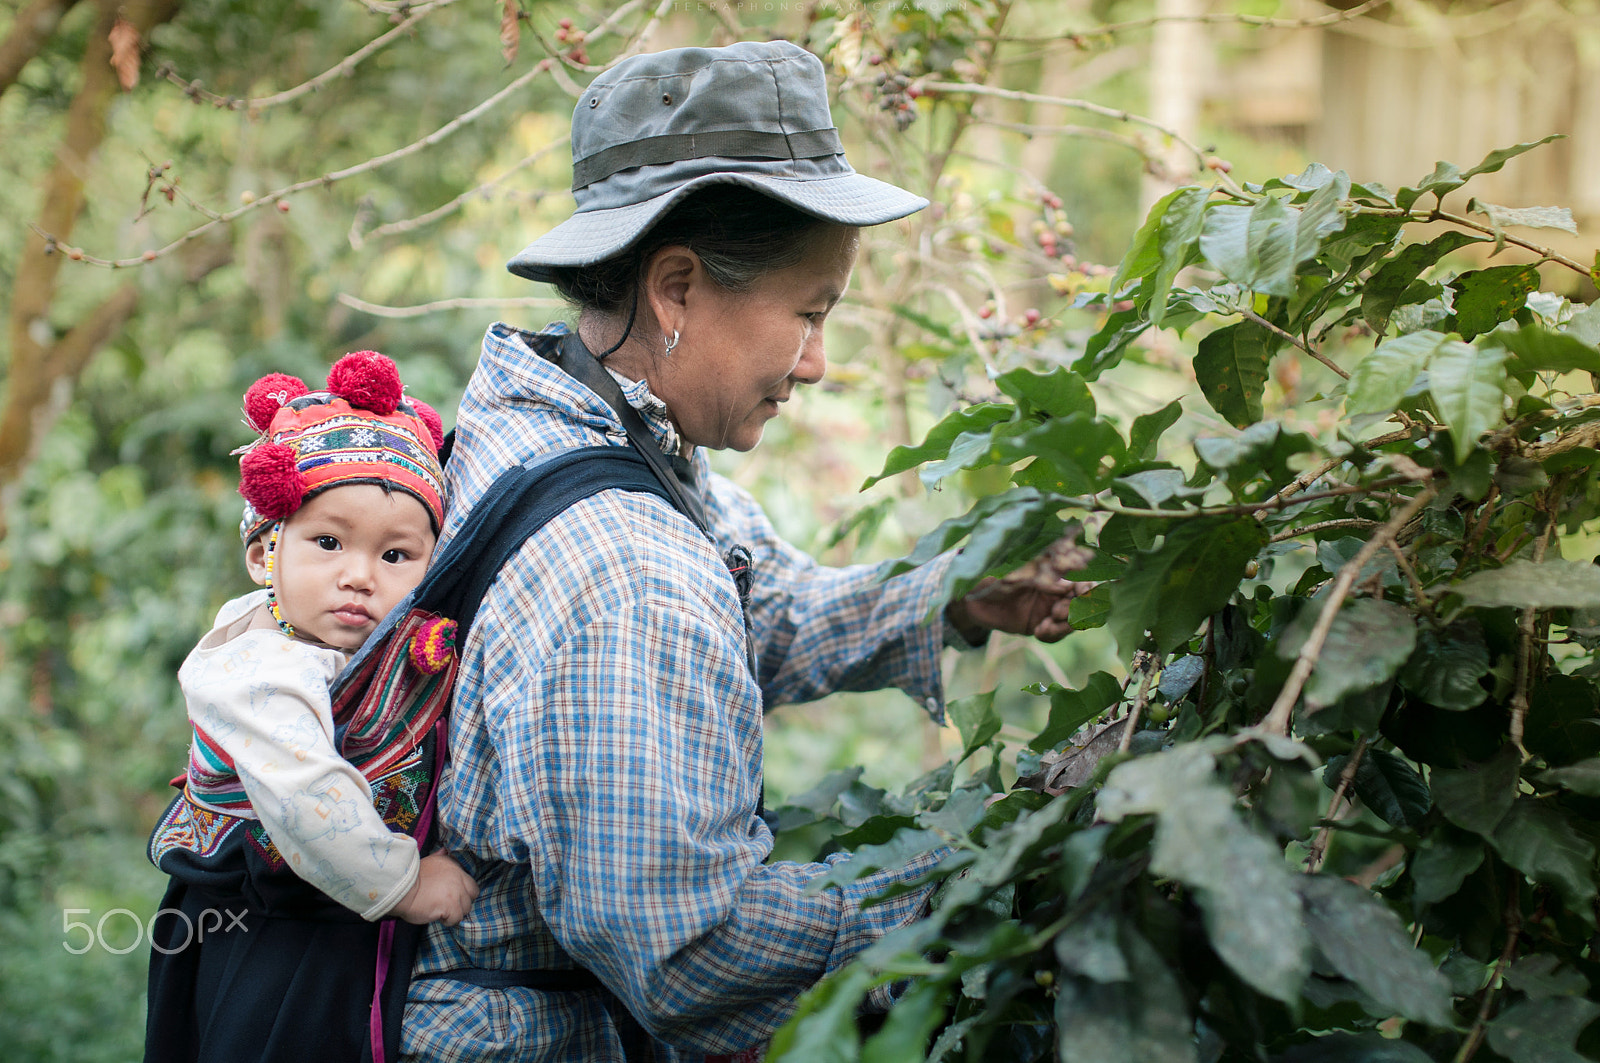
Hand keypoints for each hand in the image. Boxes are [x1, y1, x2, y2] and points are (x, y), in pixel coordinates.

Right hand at [391, 851, 479, 925]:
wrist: (400, 889)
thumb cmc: (411, 879)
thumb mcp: (427, 861)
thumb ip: (439, 857)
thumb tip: (445, 851)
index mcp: (453, 866)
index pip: (470, 882)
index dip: (462, 891)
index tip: (451, 896)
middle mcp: (458, 877)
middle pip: (472, 895)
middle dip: (462, 902)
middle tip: (448, 905)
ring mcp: (456, 892)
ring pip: (466, 908)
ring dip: (454, 912)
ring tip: (439, 910)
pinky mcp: (451, 906)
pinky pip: (457, 919)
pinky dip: (448, 921)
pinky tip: (437, 916)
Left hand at [945, 535, 1095, 643]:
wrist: (968, 596)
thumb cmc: (989, 574)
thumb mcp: (1013, 571)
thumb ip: (1039, 574)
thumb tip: (1065, 577)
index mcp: (1053, 572)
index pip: (1083, 580)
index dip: (1089, 590)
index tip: (1079, 593)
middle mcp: (1055, 590)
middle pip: (1085, 604)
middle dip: (1076, 611)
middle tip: (1057, 613)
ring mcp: (1048, 608)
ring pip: (1073, 622)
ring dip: (1065, 626)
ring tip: (1045, 626)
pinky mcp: (1038, 625)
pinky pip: (1056, 634)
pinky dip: (1053, 635)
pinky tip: (1039, 631)